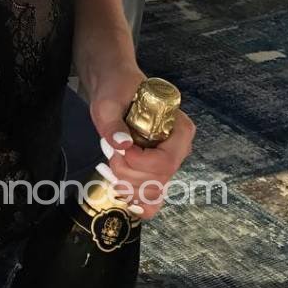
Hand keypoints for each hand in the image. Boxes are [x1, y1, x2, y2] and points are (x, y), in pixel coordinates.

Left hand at [89, 66, 196, 219]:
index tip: (120, 148)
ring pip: (152, 192)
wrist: (115, 87)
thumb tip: (122, 144)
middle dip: (127, 173)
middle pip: (158, 180)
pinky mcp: (156, 172)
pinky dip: (134, 199)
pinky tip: (120, 186)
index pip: (166, 161)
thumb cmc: (116, 89)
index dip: (140, 162)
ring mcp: (168, 163)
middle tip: (111, 152)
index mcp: (179, 129)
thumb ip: (113, 123)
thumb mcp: (109, 102)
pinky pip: (152, 200)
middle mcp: (179, 149)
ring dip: (126, 183)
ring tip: (114, 159)